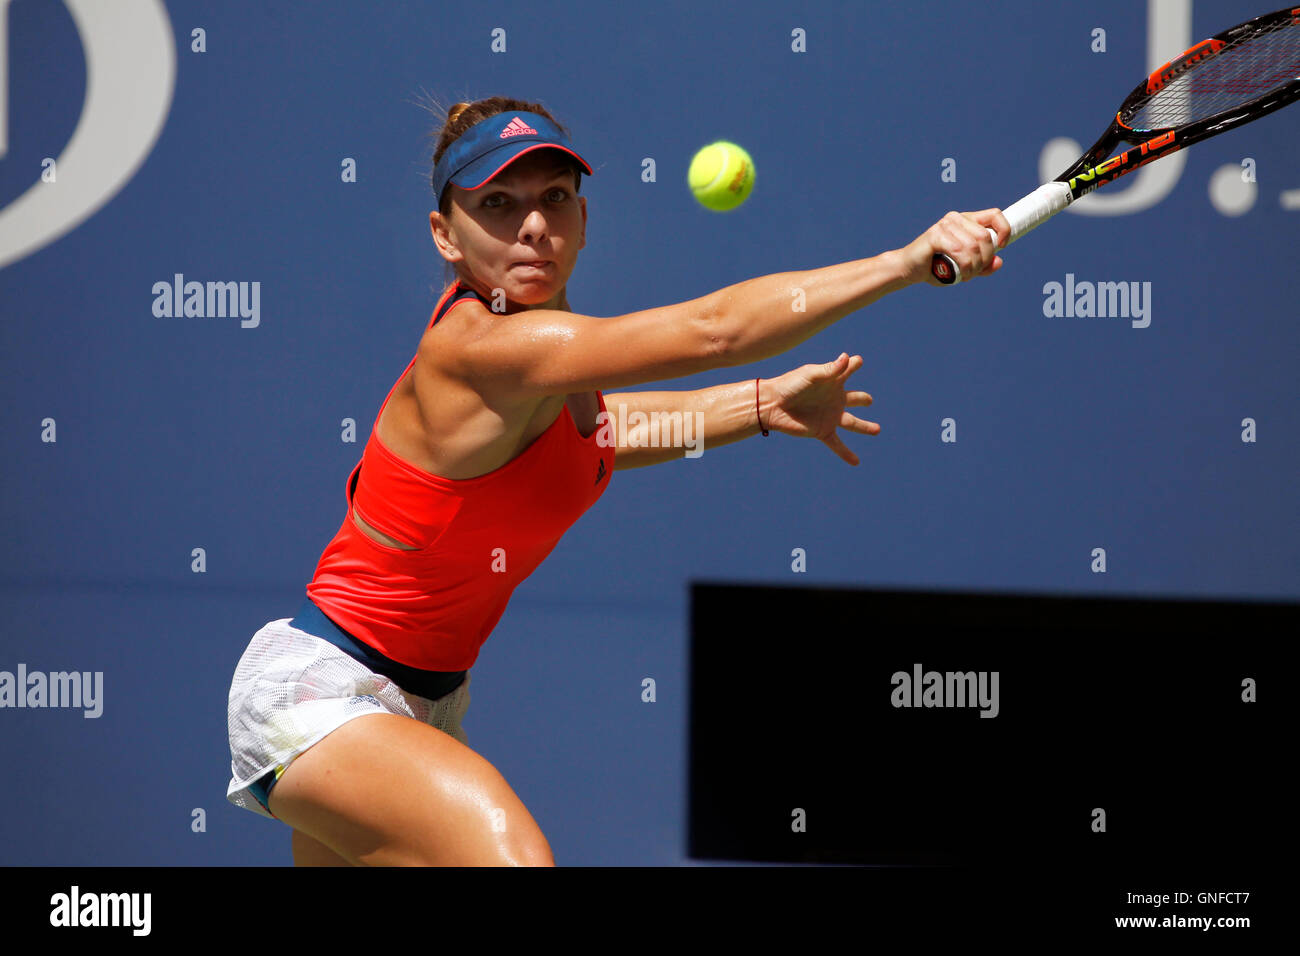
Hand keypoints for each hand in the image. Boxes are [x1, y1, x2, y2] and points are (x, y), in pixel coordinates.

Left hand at [762, 353, 877, 464]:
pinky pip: (837, 444)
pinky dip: (847, 454)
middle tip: (869, 400)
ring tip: (877, 430)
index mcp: (832, 381)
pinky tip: (856, 462)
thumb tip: (848, 358)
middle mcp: (834, 398)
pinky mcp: (822, 431)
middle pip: (855, 399)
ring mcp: (830, 416)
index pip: (848, 370)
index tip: (857, 361)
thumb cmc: (789, 385)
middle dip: (862, 399)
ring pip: (852, 423)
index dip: (854, 364)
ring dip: (865, 427)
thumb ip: (830, 369)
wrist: (772, 405)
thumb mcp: (810, 375)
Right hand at [899, 208, 1010, 285]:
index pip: (995, 215)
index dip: (1004, 230)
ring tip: (966, 275)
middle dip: (985, 259)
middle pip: (986, 237)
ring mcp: (945, 225)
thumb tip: (999, 262)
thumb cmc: (935, 266)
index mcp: (966, 220)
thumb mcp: (964, 267)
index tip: (1001, 247)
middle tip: (975, 271)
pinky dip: (964, 266)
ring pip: (974, 246)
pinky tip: (960, 273)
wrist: (907, 269)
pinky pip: (960, 251)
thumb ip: (982, 265)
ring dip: (974, 266)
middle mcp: (956, 218)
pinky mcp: (936, 235)